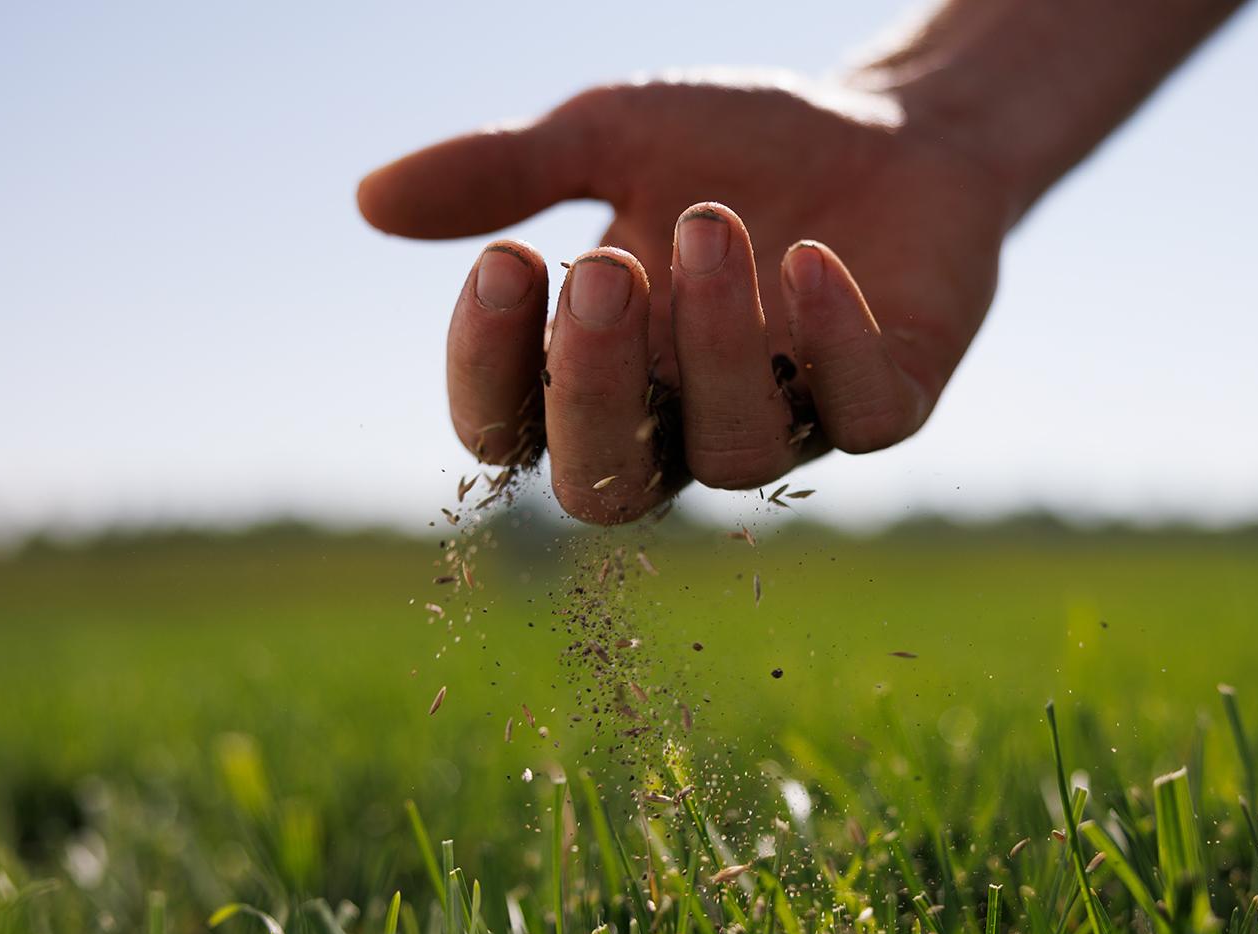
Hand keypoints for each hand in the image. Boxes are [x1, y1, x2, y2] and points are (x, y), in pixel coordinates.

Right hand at [358, 74, 1013, 522]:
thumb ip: (504, 172)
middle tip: (602, 267)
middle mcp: (684, 425)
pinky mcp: (889, 404)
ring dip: (716, 344)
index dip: (491, 368)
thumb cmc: (736, 145)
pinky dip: (832, 343)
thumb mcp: (608, 136)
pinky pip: (857, 414)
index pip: (511, 428)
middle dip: (594, 385)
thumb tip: (369, 200)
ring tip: (714, 223)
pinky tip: (811, 258)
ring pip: (732, 451)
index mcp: (600, 376)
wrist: (888, 122)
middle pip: (604, 487)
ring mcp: (791, 425)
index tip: (507, 259)